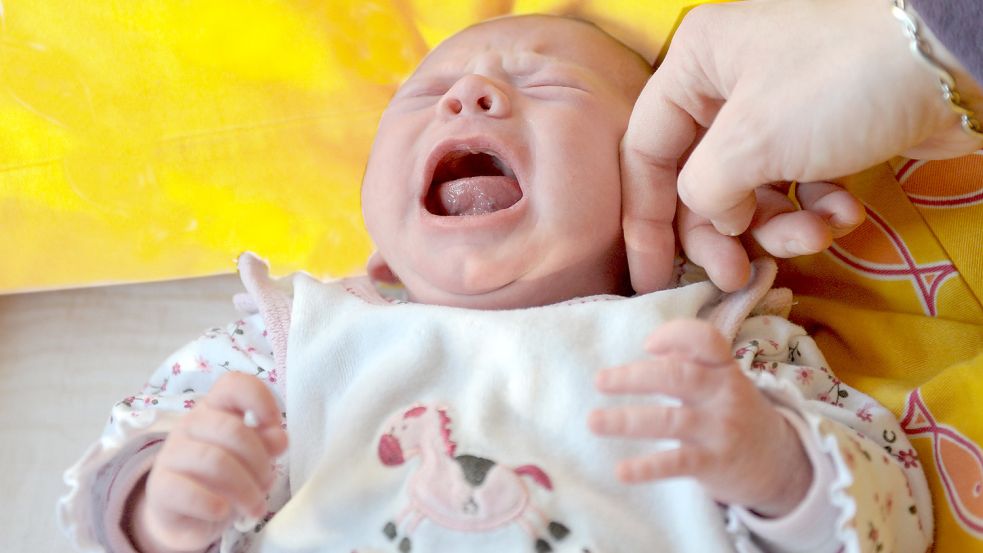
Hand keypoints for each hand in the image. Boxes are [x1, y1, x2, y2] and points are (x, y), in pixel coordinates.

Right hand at [130, 373, 287, 552]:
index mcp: (216, 409)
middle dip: (259, 462)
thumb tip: (279, 438)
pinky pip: (189, 492)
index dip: (260, 399)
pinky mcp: (160, 487)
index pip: (233, 385)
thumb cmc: (223, 478)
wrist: (185, 516)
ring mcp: (172, 454)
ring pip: (215, 462)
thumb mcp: (251, 458)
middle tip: (266, 484)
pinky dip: (213, 505)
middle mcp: (191, 425)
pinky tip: (223, 512)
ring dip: (245, 489)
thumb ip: (266, 443)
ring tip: (255, 507)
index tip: (273, 425)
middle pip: (232, 430)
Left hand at [589, 319, 811, 515]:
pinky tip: (622, 471)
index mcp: (724, 368)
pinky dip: (647, 467)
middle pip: (677, 377)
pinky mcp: (716, 463)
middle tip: (600, 381)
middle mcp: (723, 394)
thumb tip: (648, 348)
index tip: (647, 345)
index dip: (675, 336)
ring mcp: (720, 429)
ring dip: (627, 421)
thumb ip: (690, 363)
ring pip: (669, 420)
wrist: (783, 463)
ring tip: (593, 421)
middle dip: (634, 377)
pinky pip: (677, 463)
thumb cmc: (736, 413)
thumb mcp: (722, 381)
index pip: (705, 340)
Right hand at [622, 0, 982, 292]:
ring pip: (751, 191)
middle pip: (699, 182)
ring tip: (816, 236)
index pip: (646, 154)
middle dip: (723, 233)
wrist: (953, 60)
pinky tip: (845, 214)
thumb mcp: (750, 139)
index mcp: (693, 69)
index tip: (651, 278)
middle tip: (737, 277)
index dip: (644, 221)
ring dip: (779, 226)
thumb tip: (713, 220)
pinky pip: (797, 184)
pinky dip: (817, 208)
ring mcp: (778, 109)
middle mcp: (727, 86)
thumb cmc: (835, 86)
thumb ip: (704, 191)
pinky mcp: (824, 131)